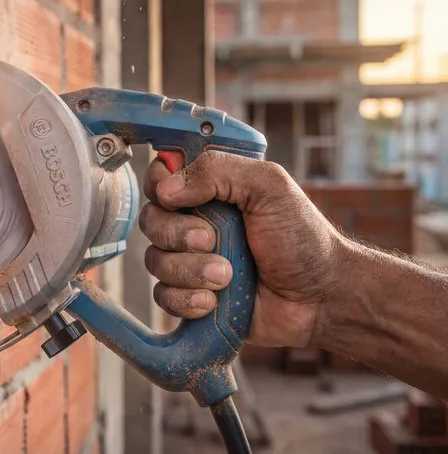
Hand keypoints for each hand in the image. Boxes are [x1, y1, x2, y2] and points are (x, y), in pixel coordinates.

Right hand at [140, 151, 345, 347]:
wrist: (321, 298)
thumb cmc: (302, 237)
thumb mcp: (268, 186)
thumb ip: (217, 171)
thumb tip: (165, 189)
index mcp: (209, 191)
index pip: (160, 179)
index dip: (159, 187)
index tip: (176, 198)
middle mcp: (193, 223)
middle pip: (151, 222)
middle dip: (177, 234)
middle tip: (212, 241)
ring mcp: (191, 261)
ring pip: (155, 261)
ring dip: (190, 270)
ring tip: (227, 276)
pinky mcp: (192, 297)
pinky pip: (163, 297)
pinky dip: (187, 300)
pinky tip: (214, 302)